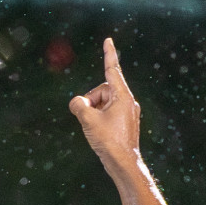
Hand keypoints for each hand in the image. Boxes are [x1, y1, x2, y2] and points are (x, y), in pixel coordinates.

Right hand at [69, 37, 141, 174]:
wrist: (124, 164)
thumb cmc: (109, 141)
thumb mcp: (88, 119)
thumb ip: (78, 105)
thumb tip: (77, 102)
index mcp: (123, 96)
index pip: (113, 70)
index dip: (108, 54)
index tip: (108, 40)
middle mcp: (128, 102)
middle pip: (102, 91)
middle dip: (90, 101)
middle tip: (87, 117)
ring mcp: (127, 113)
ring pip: (103, 103)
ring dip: (93, 111)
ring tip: (94, 128)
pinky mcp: (125, 123)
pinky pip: (107, 113)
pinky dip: (99, 119)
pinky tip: (98, 133)